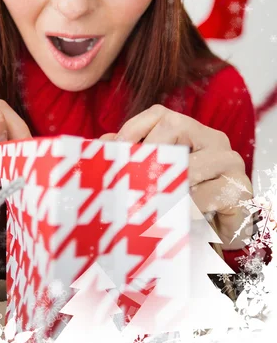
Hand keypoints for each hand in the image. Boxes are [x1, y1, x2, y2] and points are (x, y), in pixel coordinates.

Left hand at [99, 104, 253, 247]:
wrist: (224, 228)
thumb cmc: (187, 197)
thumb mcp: (159, 176)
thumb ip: (134, 158)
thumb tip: (103, 143)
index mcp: (191, 129)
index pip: (159, 114)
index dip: (132, 130)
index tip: (115, 154)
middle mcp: (212, 137)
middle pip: (173, 127)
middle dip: (147, 155)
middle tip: (129, 181)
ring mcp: (230, 159)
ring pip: (190, 163)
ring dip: (166, 187)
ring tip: (149, 205)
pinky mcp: (240, 187)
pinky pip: (207, 194)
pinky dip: (187, 208)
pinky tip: (177, 217)